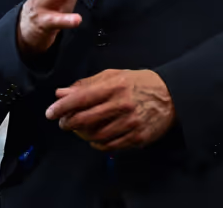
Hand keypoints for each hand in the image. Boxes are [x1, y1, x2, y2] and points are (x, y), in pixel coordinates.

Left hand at [45, 69, 175, 150]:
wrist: (172, 96)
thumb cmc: (140, 83)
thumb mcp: (115, 76)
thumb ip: (87, 84)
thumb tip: (61, 93)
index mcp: (116, 86)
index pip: (81, 98)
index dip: (62, 106)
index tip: (50, 112)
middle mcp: (122, 104)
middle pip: (85, 119)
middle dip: (68, 123)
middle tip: (63, 123)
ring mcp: (131, 122)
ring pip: (96, 135)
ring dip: (82, 134)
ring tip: (80, 129)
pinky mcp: (137, 137)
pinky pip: (110, 145)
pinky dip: (98, 144)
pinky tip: (96, 138)